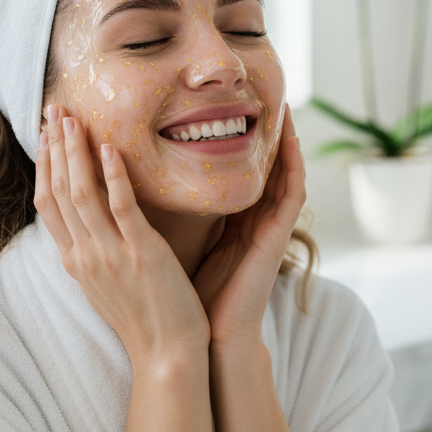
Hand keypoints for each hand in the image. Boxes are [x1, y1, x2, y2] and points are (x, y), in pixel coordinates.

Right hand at [34, 104, 210, 365]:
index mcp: (76, 261)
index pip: (48, 204)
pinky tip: (110, 148)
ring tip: (73, 119)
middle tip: (53, 110)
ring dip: (74, 153)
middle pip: (57, 192)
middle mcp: (85, 255)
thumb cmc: (146, 318)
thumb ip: (98, 250)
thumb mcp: (109, 282)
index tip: (45, 134)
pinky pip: (121, 208)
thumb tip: (93, 222)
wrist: (167, 355)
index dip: (44, 166)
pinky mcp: (140, 255)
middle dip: (53, 148)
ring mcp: (110, 255)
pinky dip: (112, 176)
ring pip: (81, 194)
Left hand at [192, 105, 305, 349]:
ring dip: (285, 139)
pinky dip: (294, 165)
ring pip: (283, 172)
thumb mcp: (178, 248)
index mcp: (230, 222)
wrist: (209, 339)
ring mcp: (269, 228)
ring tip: (282, 104)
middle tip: (260, 92)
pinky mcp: (277, 237)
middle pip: (262, 165)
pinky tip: (290, 139)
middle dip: (261, 131)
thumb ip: (172, 220)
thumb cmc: (191, 300)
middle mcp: (253, 220)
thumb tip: (137, 190)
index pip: (234, 170)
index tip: (226, 107)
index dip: (234, 139)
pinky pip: (292, 193)